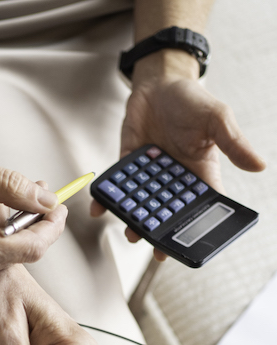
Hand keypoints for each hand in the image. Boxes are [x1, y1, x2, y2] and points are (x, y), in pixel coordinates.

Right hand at [0, 150, 66, 290]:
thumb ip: (9, 185)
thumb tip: (44, 198)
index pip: (30, 248)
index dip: (51, 227)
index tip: (59, 207)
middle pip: (19, 254)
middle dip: (33, 223)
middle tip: (37, 193)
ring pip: (2, 257)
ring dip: (13, 230)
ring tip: (7, 199)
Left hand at [91, 53, 264, 260]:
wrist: (158, 82)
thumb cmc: (191, 100)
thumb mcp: (216, 118)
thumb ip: (233, 142)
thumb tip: (259, 166)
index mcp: (198, 172)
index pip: (198, 205)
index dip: (194, 225)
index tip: (189, 244)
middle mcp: (172, 178)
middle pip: (166, 211)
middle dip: (161, 230)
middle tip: (155, 248)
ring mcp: (148, 173)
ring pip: (141, 203)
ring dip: (135, 219)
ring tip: (130, 233)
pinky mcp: (127, 163)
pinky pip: (117, 185)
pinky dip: (108, 197)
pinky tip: (100, 208)